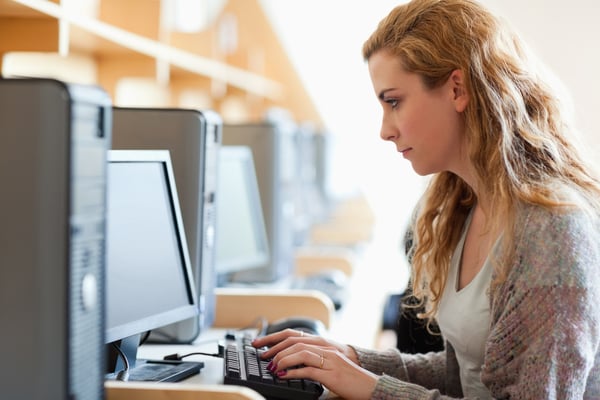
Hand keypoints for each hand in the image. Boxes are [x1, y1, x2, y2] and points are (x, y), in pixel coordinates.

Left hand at [252, 329, 378, 399]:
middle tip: (262, 355)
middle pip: (294, 342)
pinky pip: (307, 370)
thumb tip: (291, 364)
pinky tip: (283, 376)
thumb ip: (313, 360)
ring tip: (272, 367)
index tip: (260, 342)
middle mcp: (325, 348)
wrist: (369, 385)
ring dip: (282, 359)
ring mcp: (329, 360)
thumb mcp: (329, 364)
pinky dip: (292, 372)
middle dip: (274, 348)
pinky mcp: (330, 374)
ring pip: (300, 353)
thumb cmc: (349, 377)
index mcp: (323, 344)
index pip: (294, 335)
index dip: (275, 337)